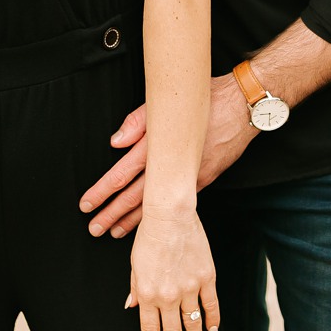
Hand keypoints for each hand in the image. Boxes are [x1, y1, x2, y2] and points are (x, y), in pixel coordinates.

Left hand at [79, 74, 254, 237]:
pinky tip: (151, 223)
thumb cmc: (206, 98)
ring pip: (157, 204)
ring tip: (115, 231)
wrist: (243, 106)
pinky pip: (178, 202)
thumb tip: (116, 141)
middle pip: (135, 195)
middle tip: (95, 228)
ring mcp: (190, 176)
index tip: (87, 204)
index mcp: (159, 145)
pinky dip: (162, 215)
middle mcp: (173, 165)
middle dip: (113, 213)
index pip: (123, 173)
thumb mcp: (167, 103)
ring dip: (134, 220)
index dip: (103, 190)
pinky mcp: (204, 178)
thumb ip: (138, 122)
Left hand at [126, 209, 219, 330]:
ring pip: (193, 324)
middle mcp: (168, 295)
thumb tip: (132, 307)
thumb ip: (136, 289)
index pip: (151, 329)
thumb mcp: (135, 265)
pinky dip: (212, 321)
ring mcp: (189, 287)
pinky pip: (211, 305)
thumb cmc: (149, 236)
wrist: (169, 215)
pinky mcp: (206, 277)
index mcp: (148, 293)